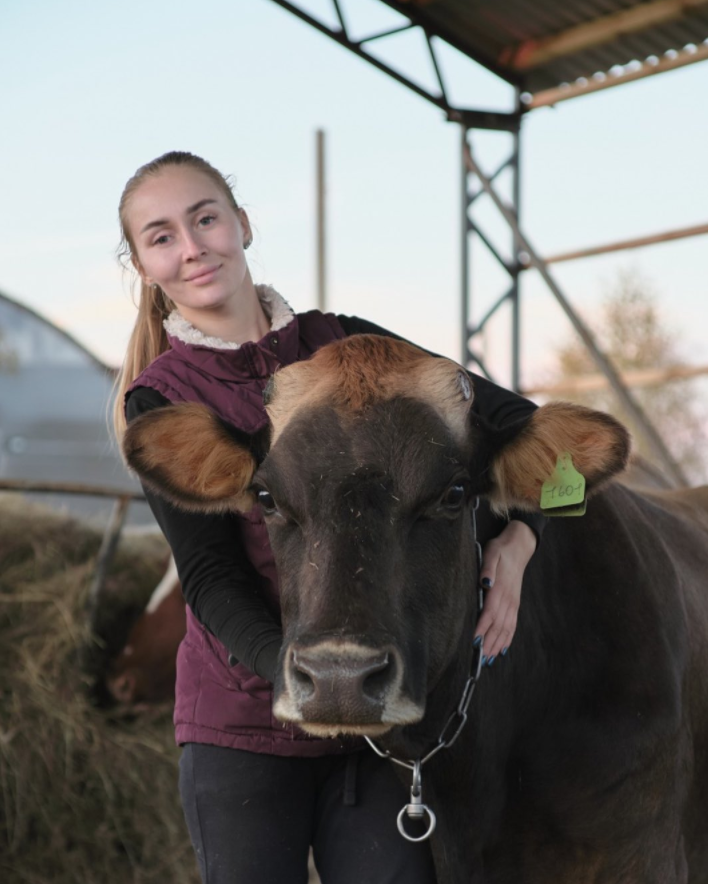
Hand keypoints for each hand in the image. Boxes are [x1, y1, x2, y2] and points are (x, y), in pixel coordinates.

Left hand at [473, 520, 536, 663]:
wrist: (518, 547)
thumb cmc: (500, 550)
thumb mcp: (491, 554)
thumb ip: (487, 568)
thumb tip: (486, 582)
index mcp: (500, 589)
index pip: (489, 613)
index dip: (482, 628)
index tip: (474, 642)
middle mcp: (508, 599)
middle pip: (497, 626)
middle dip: (488, 643)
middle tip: (479, 660)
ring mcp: (513, 603)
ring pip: (505, 628)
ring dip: (496, 645)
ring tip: (488, 660)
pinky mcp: (515, 604)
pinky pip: (513, 625)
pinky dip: (507, 639)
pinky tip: (501, 650)